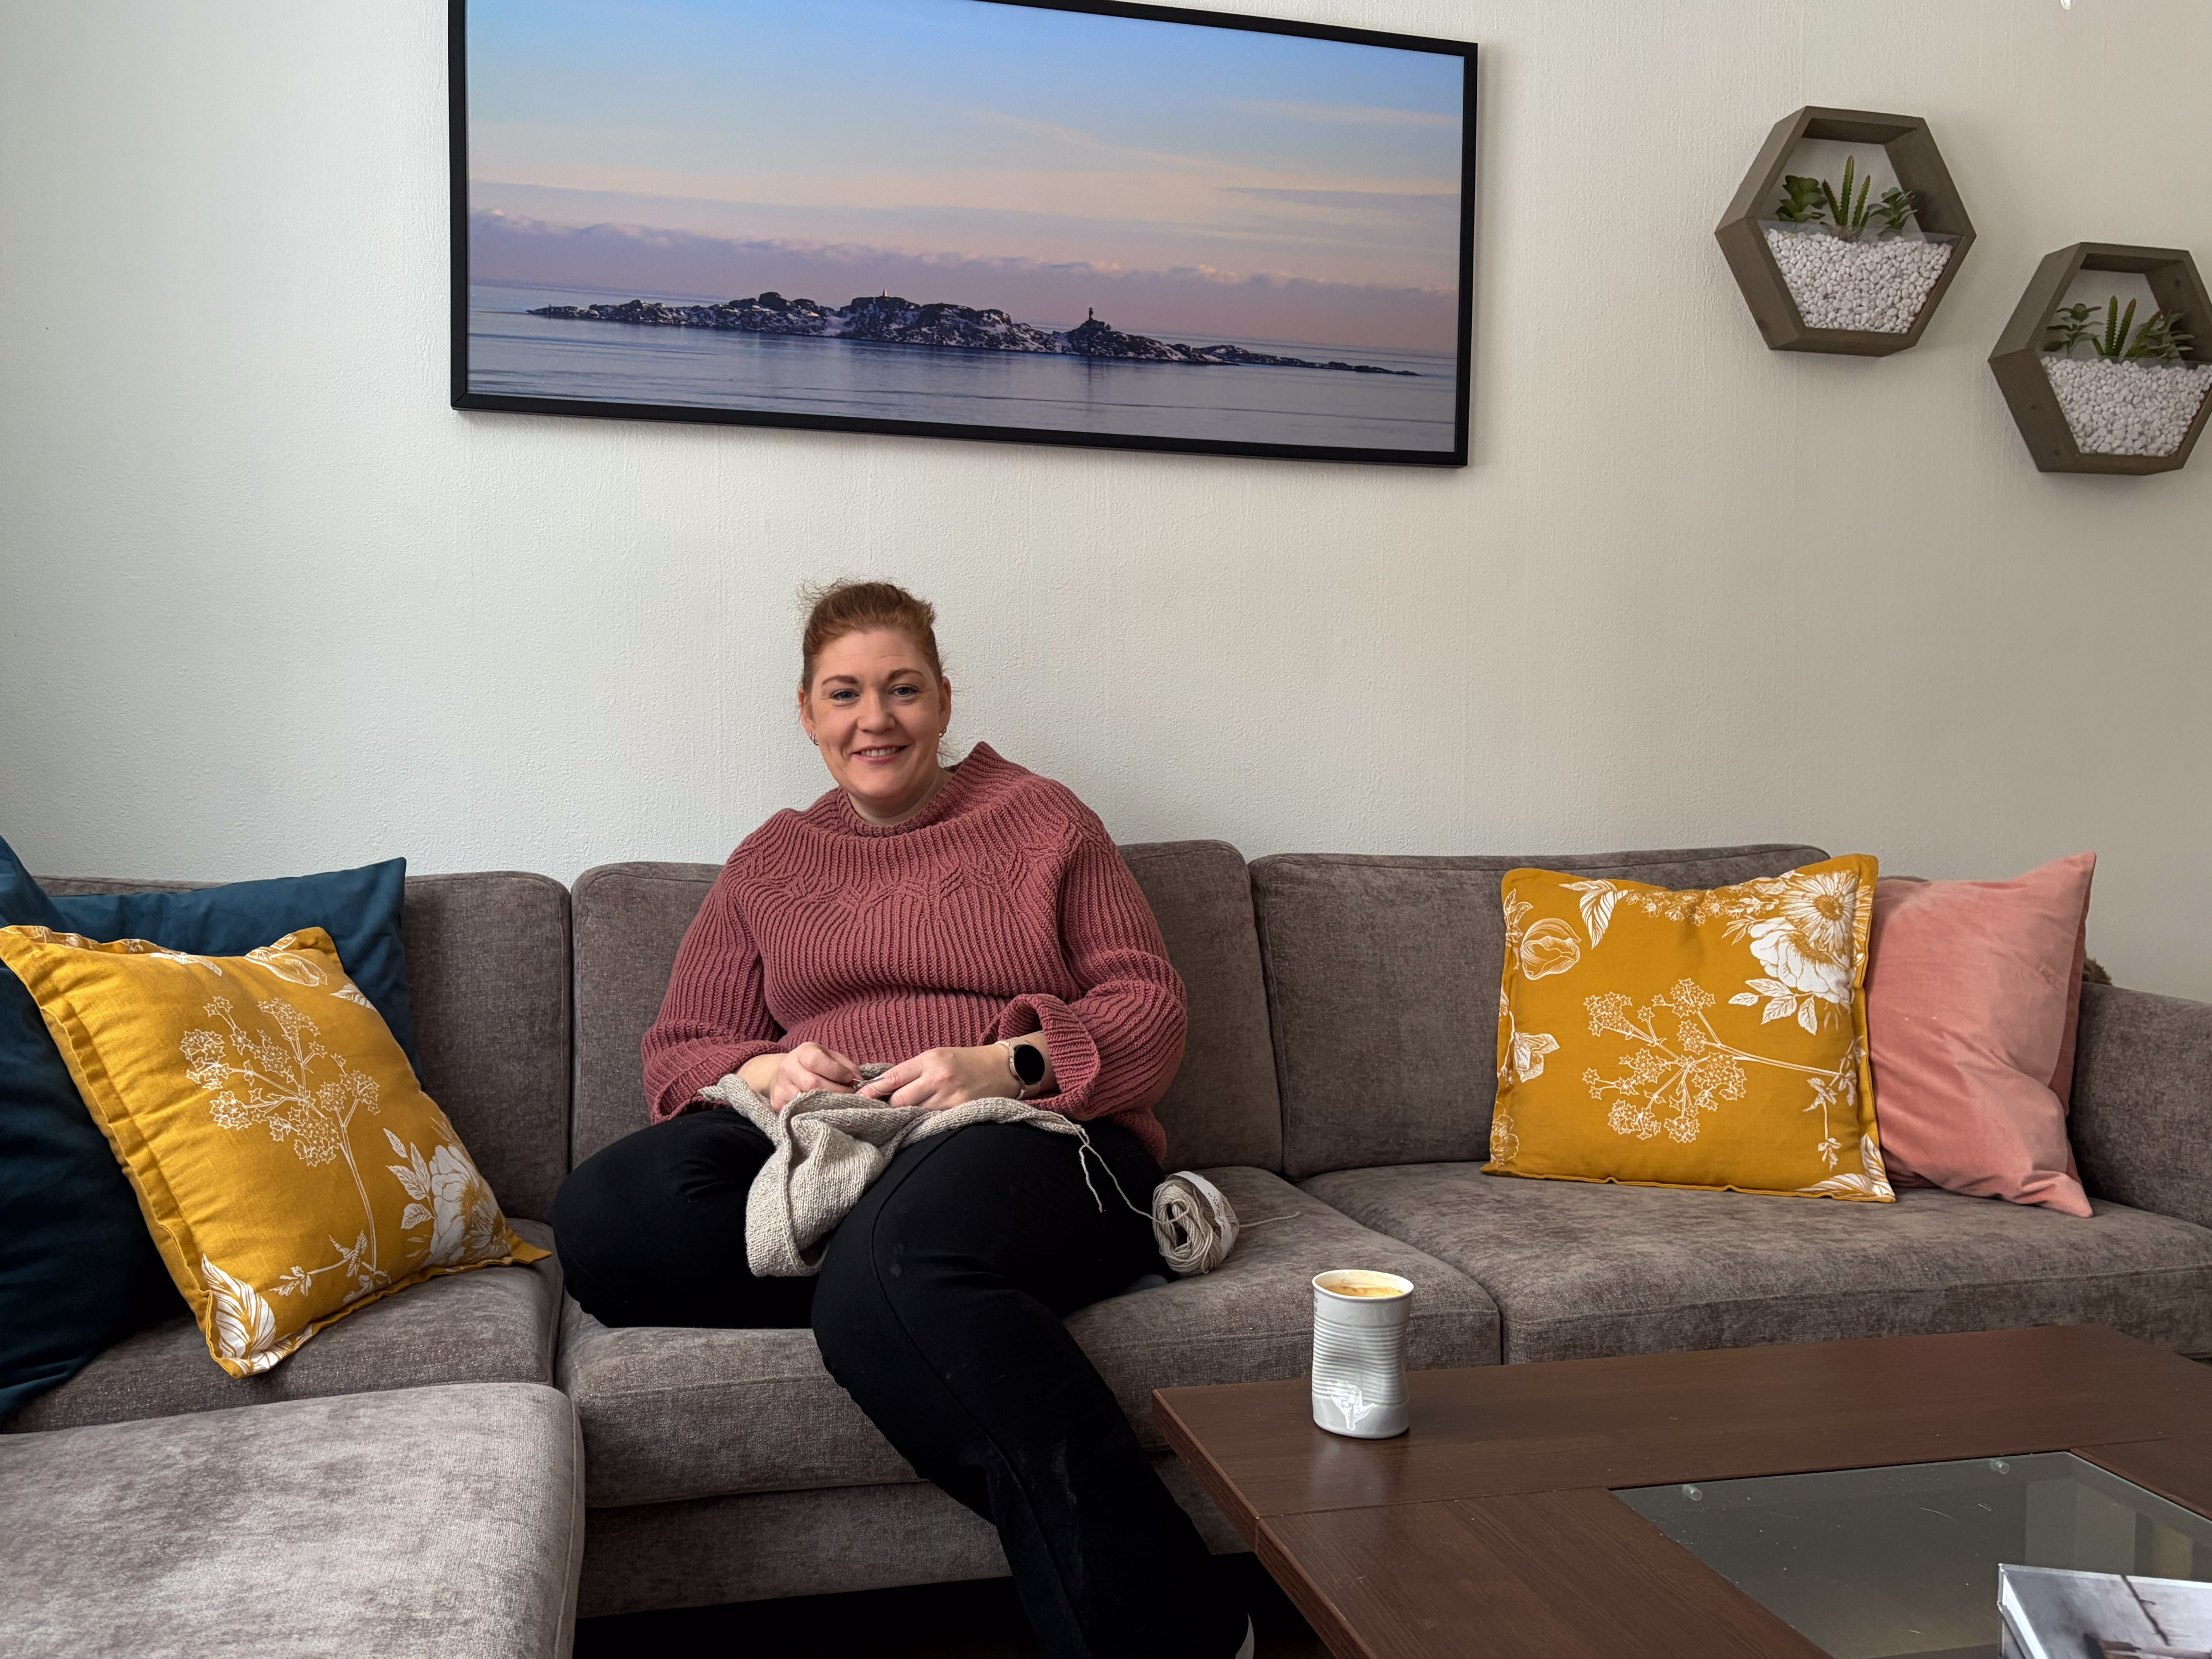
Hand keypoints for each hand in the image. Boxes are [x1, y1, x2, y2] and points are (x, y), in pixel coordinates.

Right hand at [741, 1043, 861, 1112]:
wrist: (782, 1075)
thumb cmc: (814, 1066)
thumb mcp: (830, 1057)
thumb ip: (847, 1067)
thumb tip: (859, 1082)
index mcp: (803, 1052)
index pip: (816, 1060)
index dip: (836, 1071)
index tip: (850, 1079)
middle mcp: (788, 1068)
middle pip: (812, 1084)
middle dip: (836, 1092)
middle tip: (851, 1096)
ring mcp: (781, 1087)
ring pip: (806, 1101)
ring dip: (828, 1105)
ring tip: (840, 1104)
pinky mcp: (778, 1104)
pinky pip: (799, 1112)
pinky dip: (816, 1113)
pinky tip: (825, 1111)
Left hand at [856, 1045, 1014, 1110]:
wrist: (1002, 1068)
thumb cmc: (965, 1062)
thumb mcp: (937, 1057)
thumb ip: (911, 1071)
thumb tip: (880, 1088)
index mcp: (930, 1060)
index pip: (892, 1078)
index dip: (872, 1091)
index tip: (859, 1099)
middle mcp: (938, 1078)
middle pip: (899, 1101)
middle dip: (890, 1107)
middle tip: (886, 1110)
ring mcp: (950, 1097)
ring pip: (914, 1114)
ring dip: (908, 1116)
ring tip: (907, 1116)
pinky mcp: (960, 1112)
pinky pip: (932, 1122)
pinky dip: (925, 1123)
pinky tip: (924, 1122)